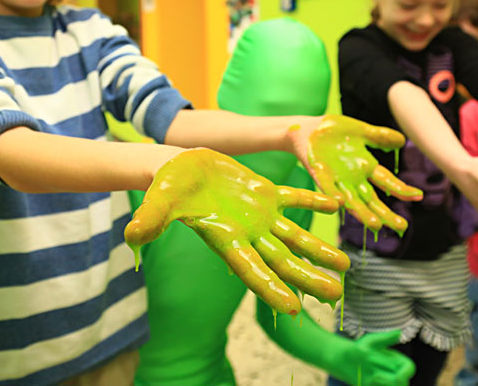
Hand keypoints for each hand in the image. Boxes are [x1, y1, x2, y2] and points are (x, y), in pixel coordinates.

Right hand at [124, 148, 349, 314]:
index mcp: (225, 239)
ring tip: (345, 266)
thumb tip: (132, 237)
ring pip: (295, 236)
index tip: (294, 308)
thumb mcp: (158, 202)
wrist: (178, 168)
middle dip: (308, 277)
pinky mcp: (265, 193)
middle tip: (335, 294)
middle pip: (283, 261)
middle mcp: (247, 233)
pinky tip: (337, 205)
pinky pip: (295, 198)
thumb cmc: (166, 187)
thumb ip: (150, 220)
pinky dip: (315, 200)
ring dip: (319, 249)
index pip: (251, 270)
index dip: (271, 289)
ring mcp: (259, 215)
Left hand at [288, 115, 422, 233]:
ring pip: (352, 200)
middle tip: (402, 226)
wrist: (308, 129)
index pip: (386, 181)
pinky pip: (326, 187)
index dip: (401, 189)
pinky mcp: (318, 174)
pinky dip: (333, 195)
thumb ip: (380, 137)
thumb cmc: (335, 131)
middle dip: (386, 213)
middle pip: (372, 199)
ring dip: (362, 213)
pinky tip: (339, 204)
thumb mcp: (361, 131)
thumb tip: (403, 140)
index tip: (418, 197)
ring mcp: (336, 179)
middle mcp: (353, 178)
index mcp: (365, 166)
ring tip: (375, 225)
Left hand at [331, 330, 414, 385]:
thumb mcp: (370, 342)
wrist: (346, 361)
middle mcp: (395, 374)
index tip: (398, 377)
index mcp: (397, 361)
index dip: (406, 374)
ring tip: (371, 379)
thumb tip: (399, 333)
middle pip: (403, 384)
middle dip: (389, 381)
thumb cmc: (360, 349)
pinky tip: (368, 383)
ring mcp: (388, 384)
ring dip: (382, 385)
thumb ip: (384, 339)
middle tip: (374, 376)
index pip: (410, 369)